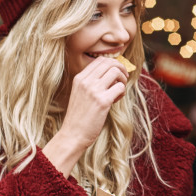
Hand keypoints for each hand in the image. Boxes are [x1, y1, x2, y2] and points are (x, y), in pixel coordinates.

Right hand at [43, 57, 127, 174]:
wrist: (73, 135)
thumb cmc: (79, 116)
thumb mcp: (80, 94)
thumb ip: (92, 83)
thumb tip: (113, 73)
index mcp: (79, 78)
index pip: (100, 60)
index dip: (112, 64)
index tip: (116, 73)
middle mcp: (86, 81)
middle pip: (110, 62)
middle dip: (121, 69)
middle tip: (123, 79)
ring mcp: (93, 90)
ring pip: (116, 71)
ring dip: (123, 80)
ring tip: (119, 91)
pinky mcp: (102, 101)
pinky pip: (121, 87)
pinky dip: (122, 93)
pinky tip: (116, 100)